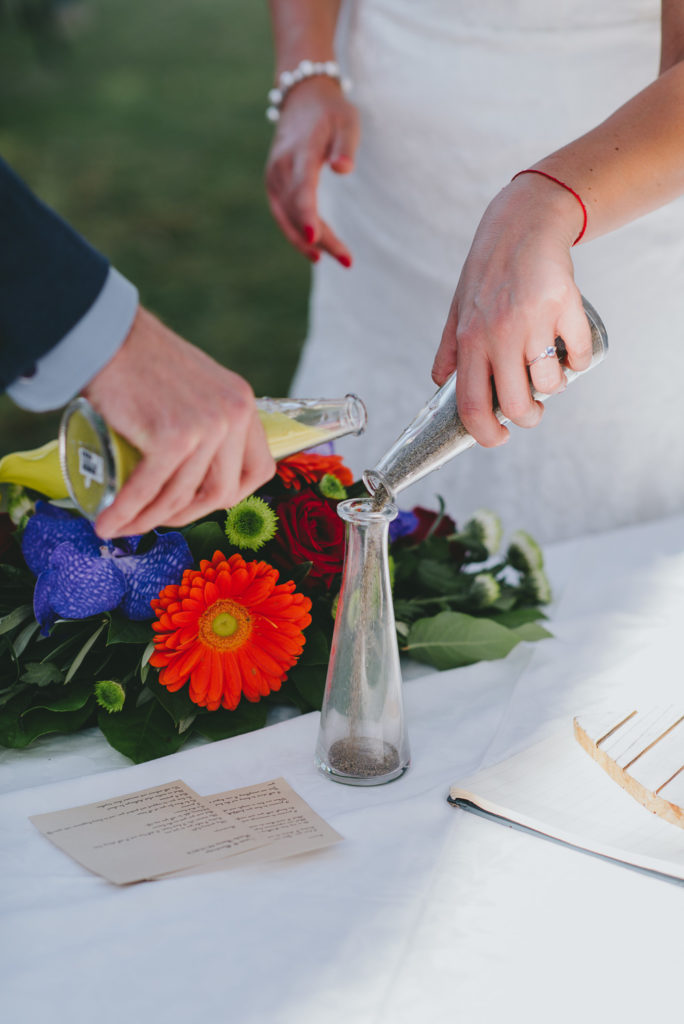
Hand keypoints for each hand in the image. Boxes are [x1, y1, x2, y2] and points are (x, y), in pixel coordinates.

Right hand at [82, 307, 275, 537]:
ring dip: (149, 520)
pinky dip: (126, 512)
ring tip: (122, 525)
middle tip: (156, 518)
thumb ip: (209, 418)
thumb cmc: (142, 362)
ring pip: (181, 497)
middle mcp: (233, 416)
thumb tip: (198, 469)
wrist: (107, 335)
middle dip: (187, 515)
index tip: (201, 503)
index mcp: (243, 405)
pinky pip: (150, 490)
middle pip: (222, 493)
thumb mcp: (199, 387)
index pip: (259, 470)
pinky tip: (110, 522)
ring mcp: (206, 428)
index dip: (232, 495)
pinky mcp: (172, 438)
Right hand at [265, 76, 359, 264]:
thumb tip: (344, 170)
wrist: (302, 97)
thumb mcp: (347, 121)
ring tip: (340, 258)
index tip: (316, 238)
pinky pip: (283, 216)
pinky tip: (316, 251)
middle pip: (298, 211)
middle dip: (322, 239)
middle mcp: (282, 167)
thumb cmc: (331, 111)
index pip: (302, 189)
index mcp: (301, 152)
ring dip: (311, 242)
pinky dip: (296, 235)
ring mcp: (274, 177)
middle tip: (348, 260)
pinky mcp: (273, 184)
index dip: (307, 215)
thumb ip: (346, 146)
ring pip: (289, 218)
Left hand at [431, 174, 592, 446]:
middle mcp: (499, 333)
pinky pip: (578, 354)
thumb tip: (441, 386)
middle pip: (516, 405)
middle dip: (529, 418)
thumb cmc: (487, 272)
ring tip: (550, 370)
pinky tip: (570, 349)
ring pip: (550, 384)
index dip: (486, 434)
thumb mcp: (457, 309)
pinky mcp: (566, 305)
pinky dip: (578, 361)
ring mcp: (533, 320)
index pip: (471, 405)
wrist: (523, 224)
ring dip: (555, 388)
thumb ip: (449, 350)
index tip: (499, 438)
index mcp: (469, 340)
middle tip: (533, 410)